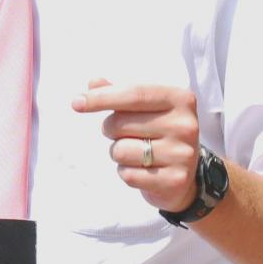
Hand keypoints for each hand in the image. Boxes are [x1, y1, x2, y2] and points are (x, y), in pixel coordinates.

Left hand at [72, 79, 200, 212]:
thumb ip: (119, 93)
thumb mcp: (144, 108)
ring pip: (121, 150)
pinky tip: (142, 170)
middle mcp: (185, 124)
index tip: (77, 102)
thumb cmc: (157, 132)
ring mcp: (182, 154)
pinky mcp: (175, 180)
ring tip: (136, 153)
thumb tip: (93, 83)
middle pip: (121, 123)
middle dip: (110, 129)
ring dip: (118, 152)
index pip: (134, 94)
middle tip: (125, 133)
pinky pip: (128, 175)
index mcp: (180, 98)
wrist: (184, 176)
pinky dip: (126, 172)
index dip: (102, 98)